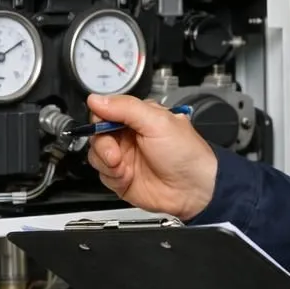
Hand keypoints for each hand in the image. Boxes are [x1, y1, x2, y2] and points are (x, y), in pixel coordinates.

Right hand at [84, 94, 218, 220]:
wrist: (194, 190)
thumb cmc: (186, 154)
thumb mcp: (157, 122)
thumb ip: (125, 107)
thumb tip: (96, 99)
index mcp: (138, 117)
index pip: (106, 111)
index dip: (100, 119)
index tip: (102, 126)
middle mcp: (129, 136)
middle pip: (98, 135)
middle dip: (103, 145)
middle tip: (115, 153)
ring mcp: (125, 158)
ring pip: (96, 155)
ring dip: (106, 163)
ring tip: (123, 167)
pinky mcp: (121, 178)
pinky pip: (102, 175)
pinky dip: (112, 177)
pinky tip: (127, 177)